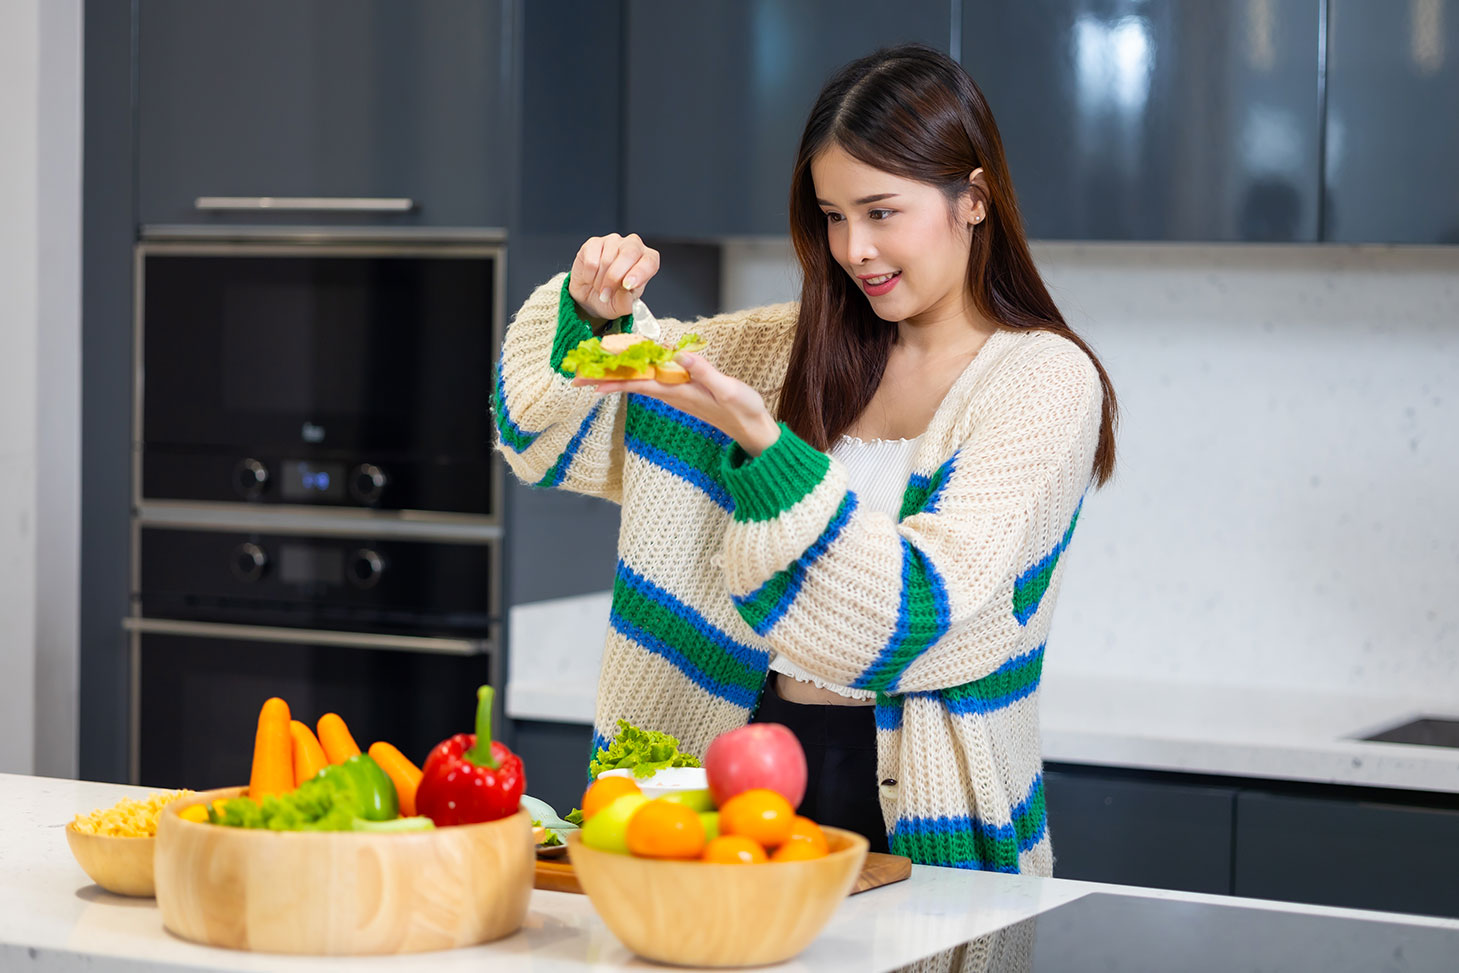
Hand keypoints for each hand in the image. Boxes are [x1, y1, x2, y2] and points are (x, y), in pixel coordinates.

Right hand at [569, 233, 660, 323]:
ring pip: (607, 260)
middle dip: (615, 278)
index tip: (628, 285)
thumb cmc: (612, 297)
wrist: (590, 294)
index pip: (650, 261)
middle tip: (606, 294)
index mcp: (647, 260)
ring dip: (600, 281)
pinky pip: (591, 260)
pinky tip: (590, 278)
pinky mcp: (594, 242)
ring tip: (599, 287)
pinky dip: (588, 275)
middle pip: (629, 254)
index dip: (640, 273)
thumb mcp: (621, 306)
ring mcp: (613, 241)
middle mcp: (633, 246)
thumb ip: (626, 303)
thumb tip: (626, 295)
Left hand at [572, 353, 781, 455]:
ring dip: (616, 376)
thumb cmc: (742, 410)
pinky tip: (632, 368)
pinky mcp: (684, 391)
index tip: (587, 380)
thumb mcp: (727, 388)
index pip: (636, 382)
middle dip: (603, 379)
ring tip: (594, 372)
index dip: (611, 379)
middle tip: (576, 377)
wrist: (752, 429)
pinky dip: (637, 373)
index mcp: (677, 391)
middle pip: (631, 382)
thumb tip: (678, 354)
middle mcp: (672, 393)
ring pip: (639, 381)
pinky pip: (653, 380)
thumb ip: (704, 371)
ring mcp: (677, 393)